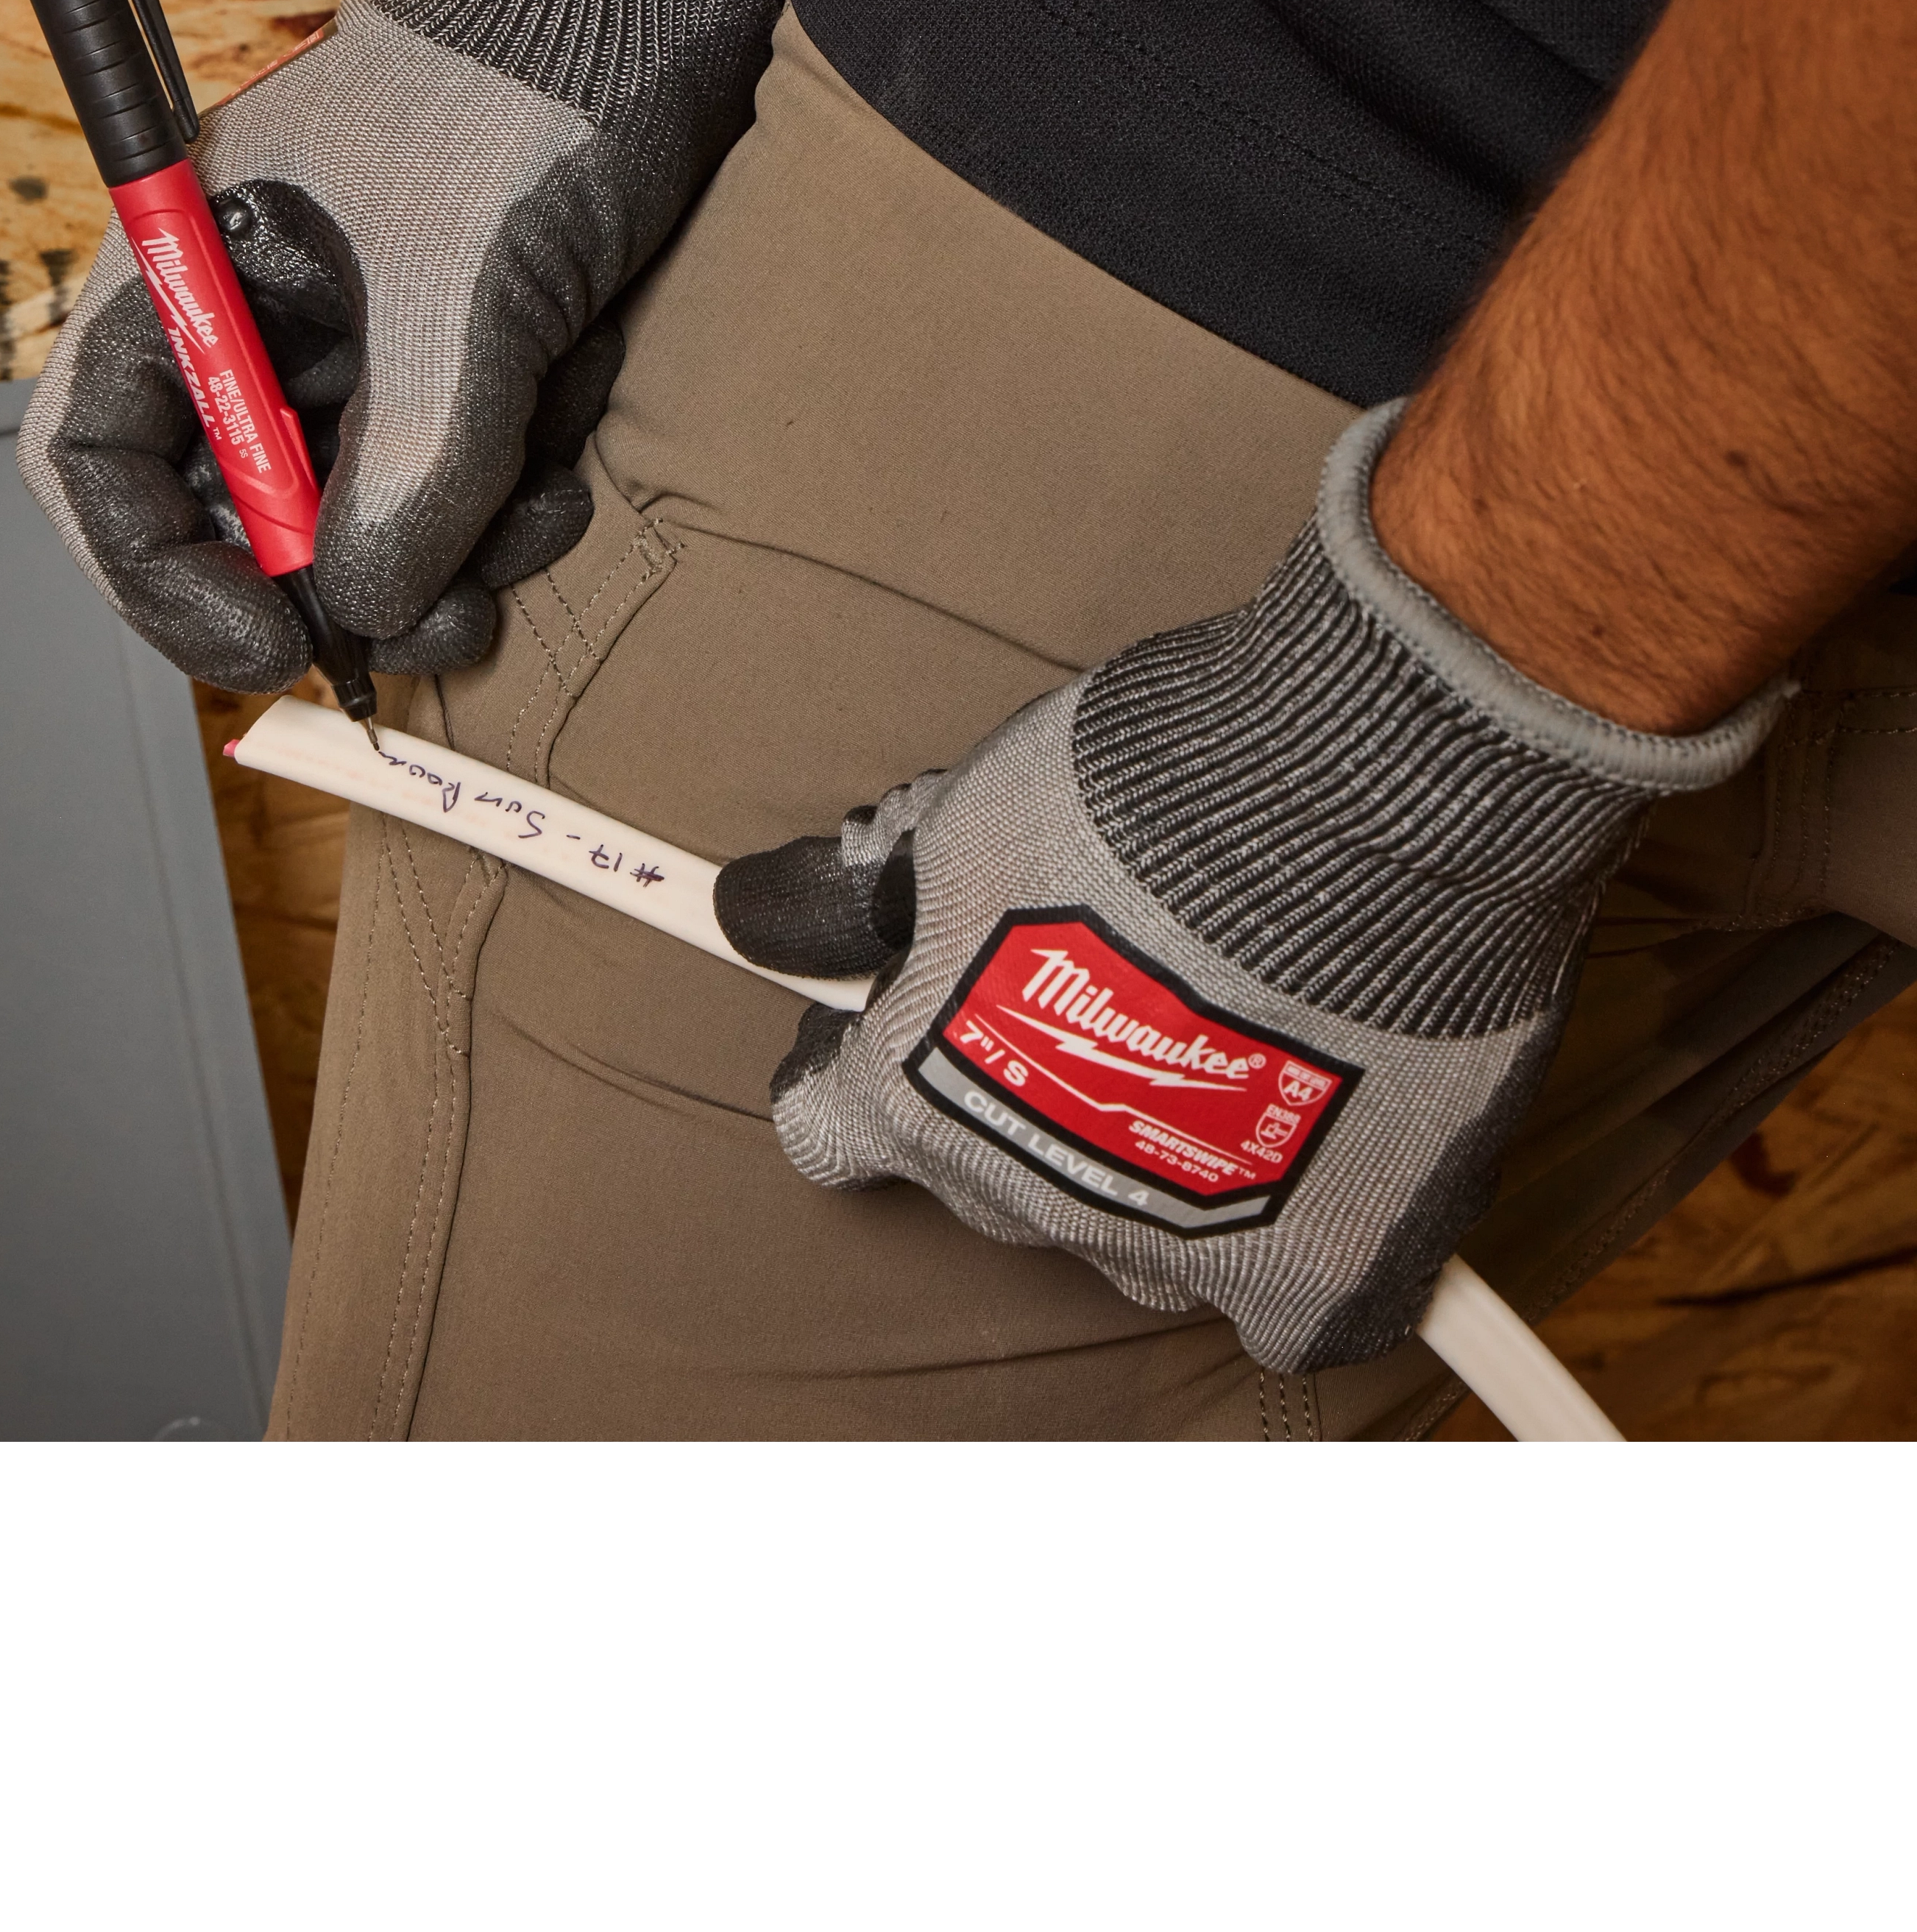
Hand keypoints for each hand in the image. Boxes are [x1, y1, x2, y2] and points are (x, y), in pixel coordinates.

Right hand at [18, 0, 841, 691]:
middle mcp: (251, 315)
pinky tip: (570, 446)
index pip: (98, 454)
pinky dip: (507, 498)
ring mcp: (348, 343)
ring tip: (544, 502)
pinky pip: (446, 488)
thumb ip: (410, 463)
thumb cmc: (535, 83)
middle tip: (445, 623)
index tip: (264, 640)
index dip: (155, 571)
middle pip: (230, 516)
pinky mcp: (443, 362)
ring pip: (356, 522)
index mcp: (192, 265)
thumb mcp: (467, 288)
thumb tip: (362, 611)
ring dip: (454, 548)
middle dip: (343, 584)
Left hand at [713, 405, 1783, 1370]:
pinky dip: (1279, 1240)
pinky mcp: (1312, 1276)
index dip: (853, 1062)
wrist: (1346, 804)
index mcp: (920, 1102)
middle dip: (1005, 1088)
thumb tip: (754, 912)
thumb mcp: (955, 822)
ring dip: (1141, 1154)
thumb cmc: (1140, 799)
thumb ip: (849, 895)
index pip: (828, 1129)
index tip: (893, 1009)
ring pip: (1125, 1226)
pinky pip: (1274, 1303)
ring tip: (1204, 1031)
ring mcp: (1173, 1251)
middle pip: (981, 1172)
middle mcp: (1031, 1200)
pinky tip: (1295, 1150)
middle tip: (1080, 984)